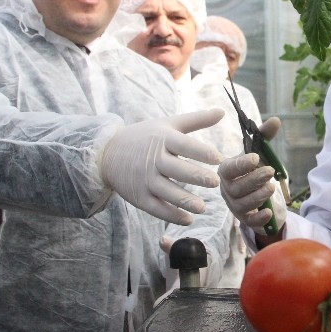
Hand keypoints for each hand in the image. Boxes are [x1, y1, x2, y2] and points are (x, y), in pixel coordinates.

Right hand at [101, 109, 224, 225]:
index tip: (219, 158)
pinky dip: (172, 215)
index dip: (203, 152)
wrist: (108, 154)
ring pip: (168, 192)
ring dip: (186, 201)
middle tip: (216, 183)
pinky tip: (188, 220)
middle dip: (198, 177)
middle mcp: (153, 159)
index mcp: (162, 139)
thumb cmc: (145, 137)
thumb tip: (222, 111)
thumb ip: (196, 120)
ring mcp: (145, 179)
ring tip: (203, 207)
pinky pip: (157, 208)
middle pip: (178, 170)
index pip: (185, 145)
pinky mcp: (139, 197)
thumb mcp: (168, 124)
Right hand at [217, 118, 285, 234]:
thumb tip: (276, 120)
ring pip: (243, 204)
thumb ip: (265, 137)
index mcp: (226, 171)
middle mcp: (227, 189)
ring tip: (271, 187)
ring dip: (258, 196)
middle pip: (236, 188)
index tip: (256, 158)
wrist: (256, 192)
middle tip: (270, 171)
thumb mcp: (259, 152)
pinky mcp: (245, 219)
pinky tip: (269, 212)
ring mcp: (235, 205)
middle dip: (253, 179)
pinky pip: (250, 222)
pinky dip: (259, 218)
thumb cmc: (253, 169)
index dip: (241, 164)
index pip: (228, 169)